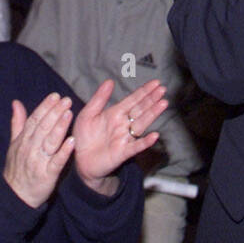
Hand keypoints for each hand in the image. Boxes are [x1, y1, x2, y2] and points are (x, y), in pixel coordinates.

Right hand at [3, 93, 74, 207]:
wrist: (15, 197)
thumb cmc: (17, 168)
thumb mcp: (14, 145)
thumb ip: (18, 123)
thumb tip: (16, 103)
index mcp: (23, 140)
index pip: (34, 120)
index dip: (45, 107)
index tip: (55, 96)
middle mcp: (29, 149)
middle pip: (42, 128)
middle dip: (54, 113)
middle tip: (66, 100)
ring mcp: (38, 162)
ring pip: (49, 142)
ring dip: (59, 127)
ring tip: (69, 114)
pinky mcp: (46, 176)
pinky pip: (56, 162)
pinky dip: (63, 152)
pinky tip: (72, 142)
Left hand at [73, 79, 167, 194]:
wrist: (80, 160)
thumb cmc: (84, 137)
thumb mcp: (88, 114)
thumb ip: (99, 98)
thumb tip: (110, 81)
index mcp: (115, 114)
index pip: (133, 100)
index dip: (144, 91)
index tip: (156, 83)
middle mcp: (123, 124)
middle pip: (140, 110)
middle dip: (151, 99)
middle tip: (163, 89)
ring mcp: (124, 138)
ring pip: (141, 124)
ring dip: (152, 114)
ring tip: (163, 104)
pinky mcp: (122, 153)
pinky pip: (135, 147)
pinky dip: (145, 142)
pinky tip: (155, 136)